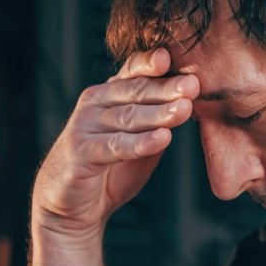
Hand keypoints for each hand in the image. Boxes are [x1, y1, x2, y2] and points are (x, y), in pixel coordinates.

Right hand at [31, 48, 198, 242]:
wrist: (71, 208)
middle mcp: (95, 104)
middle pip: (135, 91)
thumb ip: (158, 124)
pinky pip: (115, 146)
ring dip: (158, 113)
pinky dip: (141, 143)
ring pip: (128, 117)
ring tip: (184, 110)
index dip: (152, 63)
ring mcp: (85, 126)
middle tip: (193, 85)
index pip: (133, 72)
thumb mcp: (138, 142)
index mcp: (109, 95)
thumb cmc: (108, 171)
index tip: (174, 57)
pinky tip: (163, 139)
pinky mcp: (81, 152)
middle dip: (166, 88)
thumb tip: (192, 104)